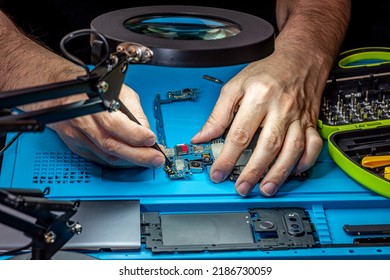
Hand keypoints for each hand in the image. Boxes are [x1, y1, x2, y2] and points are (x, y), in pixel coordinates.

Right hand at [49, 84, 165, 167]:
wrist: (61, 92)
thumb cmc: (93, 88)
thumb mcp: (119, 91)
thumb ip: (134, 112)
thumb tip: (147, 132)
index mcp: (94, 104)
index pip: (116, 124)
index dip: (136, 135)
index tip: (151, 140)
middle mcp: (84, 121)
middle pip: (112, 145)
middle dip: (138, 155)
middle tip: (156, 159)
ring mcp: (78, 135)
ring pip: (106, 155)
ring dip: (130, 160)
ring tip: (148, 160)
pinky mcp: (75, 145)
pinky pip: (99, 158)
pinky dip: (116, 160)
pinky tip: (129, 160)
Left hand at [191, 51, 323, 196]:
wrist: (299, 60)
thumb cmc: (267, 73)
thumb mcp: (235, 86)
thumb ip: (218, 113)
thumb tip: (203, 136)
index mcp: (258, 98)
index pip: (239, 134)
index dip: (227, 157)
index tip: (218, 172)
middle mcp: (280, 109)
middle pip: (267, 146)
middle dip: (253, 171)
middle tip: (241, 188)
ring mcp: (298, 118)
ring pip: (291, 150)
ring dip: (278, 173)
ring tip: (265, 189)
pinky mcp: (311, 123)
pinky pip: (313, 146)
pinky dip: (305, 162)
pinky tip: (293, 172)